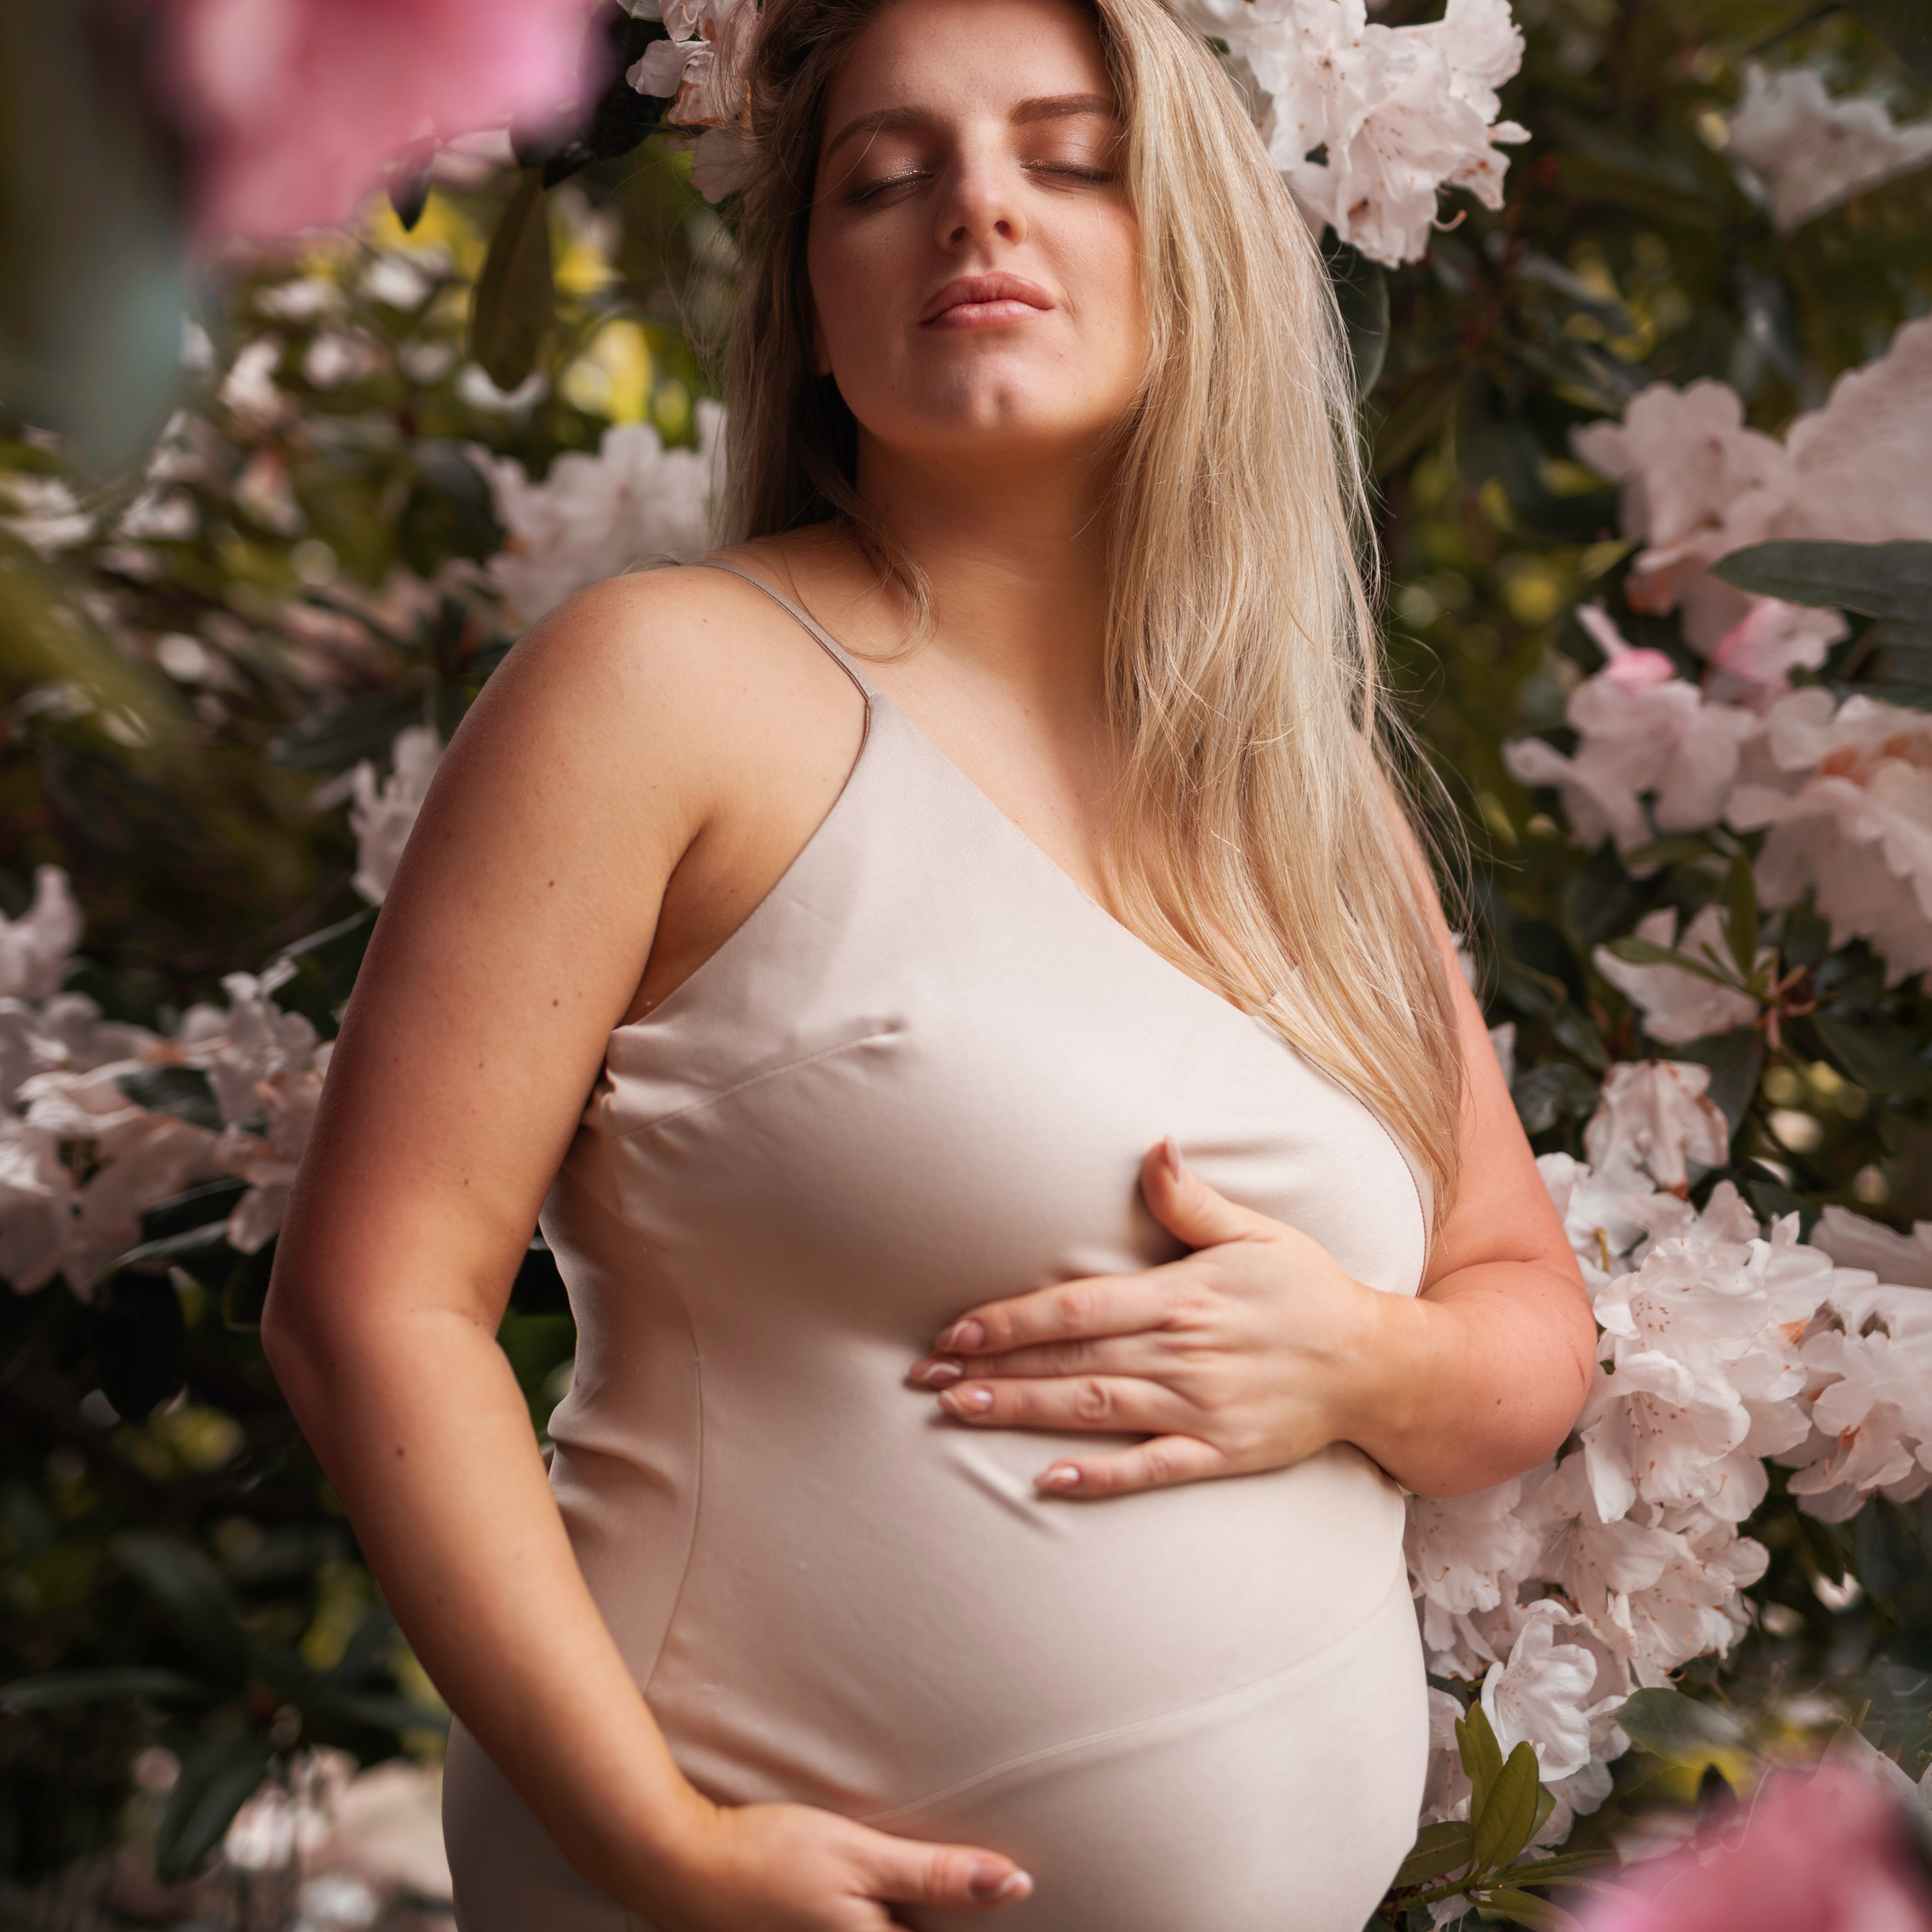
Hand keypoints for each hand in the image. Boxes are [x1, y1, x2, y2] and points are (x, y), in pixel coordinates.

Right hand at [631, 1792, 1033, 1929]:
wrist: (678, 1865)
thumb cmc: (768, 1854)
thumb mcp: (859, 1855)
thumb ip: (937, 1874)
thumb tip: (1019, 1885)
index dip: (979, 1924)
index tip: (1012, 1903)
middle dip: (939, 1920)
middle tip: (983, 1890)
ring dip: (905, 1916)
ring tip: (914, 1899)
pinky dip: (874, 1923)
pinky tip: (873, 1906)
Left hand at [906, 1137, 1398, 1497]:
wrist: (1375, 1364)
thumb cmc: (1305, 1291)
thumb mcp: (1256, 1232)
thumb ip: (1192, 1199)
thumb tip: (1153, 1147)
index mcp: (1182, 1296)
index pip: (1078, 1306)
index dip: (1012, 1319)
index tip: (955, 1327)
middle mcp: (1184, 1353)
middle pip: (1070, 1361)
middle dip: (993, 1367)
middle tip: (924, 1375)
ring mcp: (1201, 1407)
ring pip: (1093, 1411)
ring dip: (1021, 1412)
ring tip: (958, 1411)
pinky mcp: (1220, 1452)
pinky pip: (1151, 1468)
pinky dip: (1099, 1476)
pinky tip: (1047, 1480)